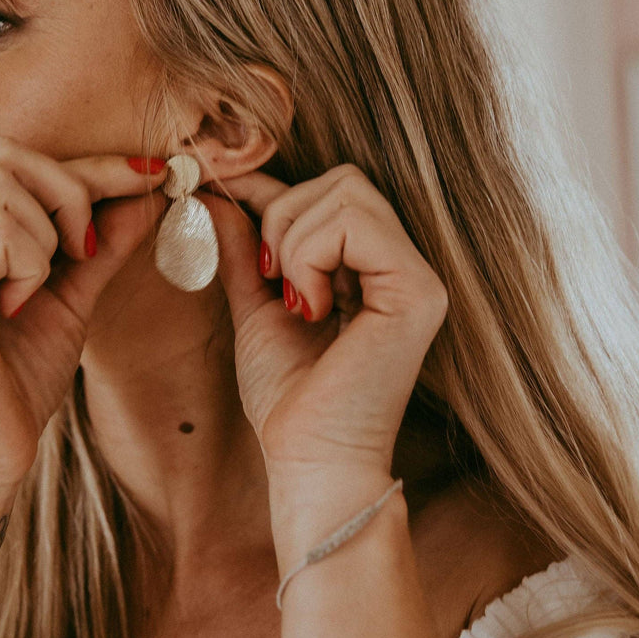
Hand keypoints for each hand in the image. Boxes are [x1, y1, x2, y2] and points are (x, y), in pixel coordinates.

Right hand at [0, 137, 166, 491]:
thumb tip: (147, 193)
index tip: (156, 173)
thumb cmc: (16, 382)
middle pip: (7, 155)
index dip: (94, 164)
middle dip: (72, 191)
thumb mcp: (70, 299)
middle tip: (86, 251)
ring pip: (2, 184)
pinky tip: (19, 308)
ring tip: (40, 290)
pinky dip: (30, 264)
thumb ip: (102, 246)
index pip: (21, 162)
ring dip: (49, 234)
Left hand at [199, 165, 447, 479]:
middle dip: (284, 215)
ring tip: (293, 300)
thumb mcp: (257, 307)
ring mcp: (418, 276)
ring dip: (294, 241)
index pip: (332, 191)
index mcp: (373, 268)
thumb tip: (220, 195)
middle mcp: (405, 266)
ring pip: (348, 193)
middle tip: (270, 278)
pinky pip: (353, 225)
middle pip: (345, 179)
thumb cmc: (288, 397)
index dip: (273, 186)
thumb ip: (245, 250)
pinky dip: (310, 258)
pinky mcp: (418, 291)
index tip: (222, 191)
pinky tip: (311, 308)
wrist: (307, 458)